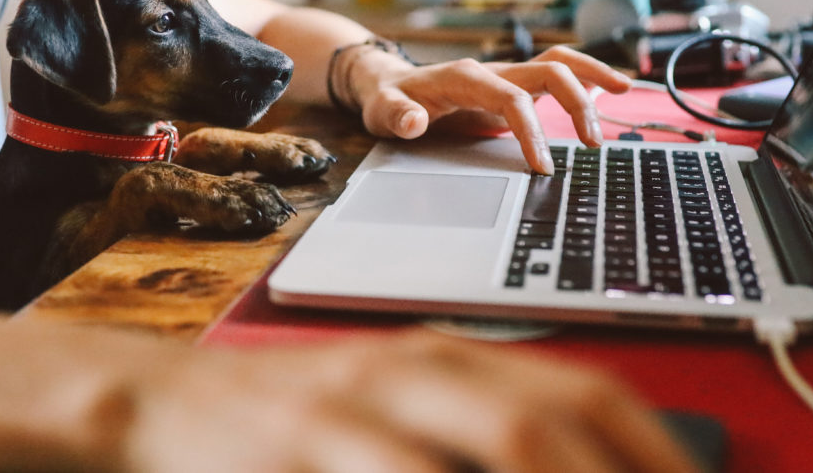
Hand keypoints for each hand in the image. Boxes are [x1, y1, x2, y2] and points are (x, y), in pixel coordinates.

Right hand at [124, 331, 695, 472]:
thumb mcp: (397, 405)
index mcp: (448, 353)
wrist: (160, 402)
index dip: (653, 449)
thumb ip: (480, 430)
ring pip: (487, 445)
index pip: (581, 390)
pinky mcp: (298, 448)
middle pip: (541, 423)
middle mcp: (409, 371)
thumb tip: (581, 458)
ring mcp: (350, 409)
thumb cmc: (299, 418)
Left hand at [349, 46, 631, 174]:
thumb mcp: (383, 112)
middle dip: (577, 102)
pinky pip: (556, 73)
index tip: (544, 167)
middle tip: (592, 144)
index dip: (532, 131)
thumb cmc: (389, 100)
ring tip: (626, 91)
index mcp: (466, 76)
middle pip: (549, 69)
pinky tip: (612, 87)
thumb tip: (412, 121)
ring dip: (593, 75)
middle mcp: (493, 69)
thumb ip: (397, 116)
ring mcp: (507, 74)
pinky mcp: (515, 85)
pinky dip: (586, 76)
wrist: (389, 85)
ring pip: (560, 61)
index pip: (512, 98)